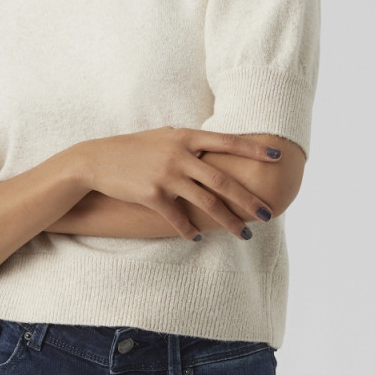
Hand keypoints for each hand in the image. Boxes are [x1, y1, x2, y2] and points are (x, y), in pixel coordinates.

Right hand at [69, 127, 281, 241]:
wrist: (97, 160)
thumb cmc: (132, 148)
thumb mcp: (163, 136)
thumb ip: (188, 139)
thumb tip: (212, 142)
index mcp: (186, 137)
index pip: (227, 141)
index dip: (254, 149)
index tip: (278, 156)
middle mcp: (179, 155)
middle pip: (222, 180)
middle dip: (248, 199)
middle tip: (268, 213)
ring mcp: (166, 175)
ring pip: (206, 202)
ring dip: (228, 221)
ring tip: (243, 234)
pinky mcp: (152, 194)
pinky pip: (178, 217)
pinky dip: (189, 229)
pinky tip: (197, 237)